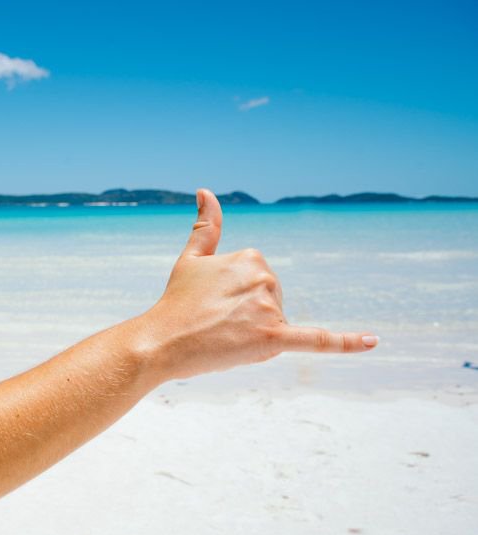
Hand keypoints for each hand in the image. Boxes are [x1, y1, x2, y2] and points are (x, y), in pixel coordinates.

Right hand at [139, 188, 377, 381]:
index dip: (239, 298)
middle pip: (273, 302)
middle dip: (249, 316)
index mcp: (252, 256)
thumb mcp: (190, 258)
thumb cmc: (175, 302)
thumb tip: (206, 190)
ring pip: (278, 324)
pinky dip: (346, 343)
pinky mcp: (273, 339)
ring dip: (255, 334)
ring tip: (223, 336)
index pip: (261, 282)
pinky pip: (316, 340)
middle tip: (216, 323)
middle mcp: (265, 278)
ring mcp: (270, 309)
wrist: (161, 342)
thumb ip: (206, 225)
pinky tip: (374, 341)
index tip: (214, 303)